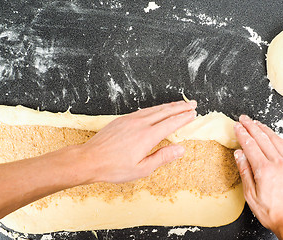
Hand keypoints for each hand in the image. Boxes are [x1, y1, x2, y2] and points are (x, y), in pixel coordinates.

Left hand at [80, 100, 196, 183]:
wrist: (89, 159)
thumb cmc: (114, 167)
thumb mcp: (142, 169)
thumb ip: (162, 157)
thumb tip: (180, 149)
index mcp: (147, 136)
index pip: (171, 123)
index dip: (183, 118)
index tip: (193, 114)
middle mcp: (140, 124)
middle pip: (165, 112)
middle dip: (180, 107)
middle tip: (192, 104)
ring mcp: (130, 119)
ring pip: (154, 109)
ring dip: (169, 106)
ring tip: (179, 104)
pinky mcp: (122, 119)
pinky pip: (143, 110)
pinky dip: (155, 108)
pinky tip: (157, 109)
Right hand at [234, 115, 282, 238]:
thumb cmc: (274, 212)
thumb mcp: (251, 195)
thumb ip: (245, 172)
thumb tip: (239, 155)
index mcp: (265, 169)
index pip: (250, 145)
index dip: (242, 134)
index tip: (237, 126)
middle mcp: (279, 163)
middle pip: (262, 138)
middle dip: (251, 126)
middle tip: (244, 118)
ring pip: (276, 140)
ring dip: (265, 129)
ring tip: (257, 123)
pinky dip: (281, 139)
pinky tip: (276, 137)